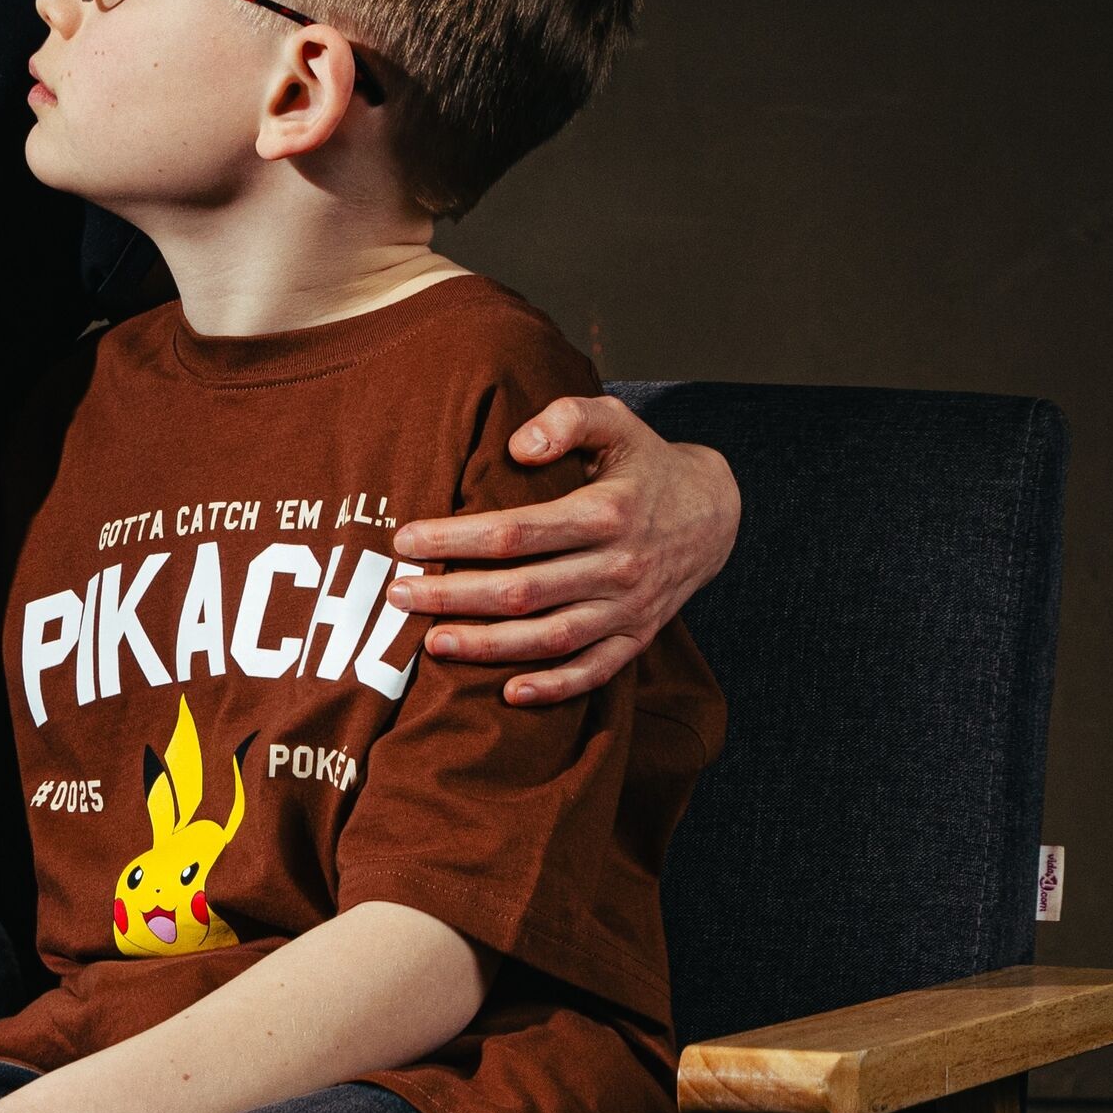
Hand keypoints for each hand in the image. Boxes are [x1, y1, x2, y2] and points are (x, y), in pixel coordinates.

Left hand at [390, 396, 740, 705]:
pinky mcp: (638, 636)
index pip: (516, 533)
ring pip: (551, 638)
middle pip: (522, 591)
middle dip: (453, 595)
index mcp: (606, 513)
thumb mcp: (615, 421)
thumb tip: (519, 446)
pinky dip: (555, 687)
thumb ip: (567, 418)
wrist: (715, 512)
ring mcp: (630, 608)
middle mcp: (619, 566)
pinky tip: (509, 693)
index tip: (406, 541)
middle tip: (397, 594)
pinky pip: (596, 671)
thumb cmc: (645, 462)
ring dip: (488, 647)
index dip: (456, 540)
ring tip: (431, 643)